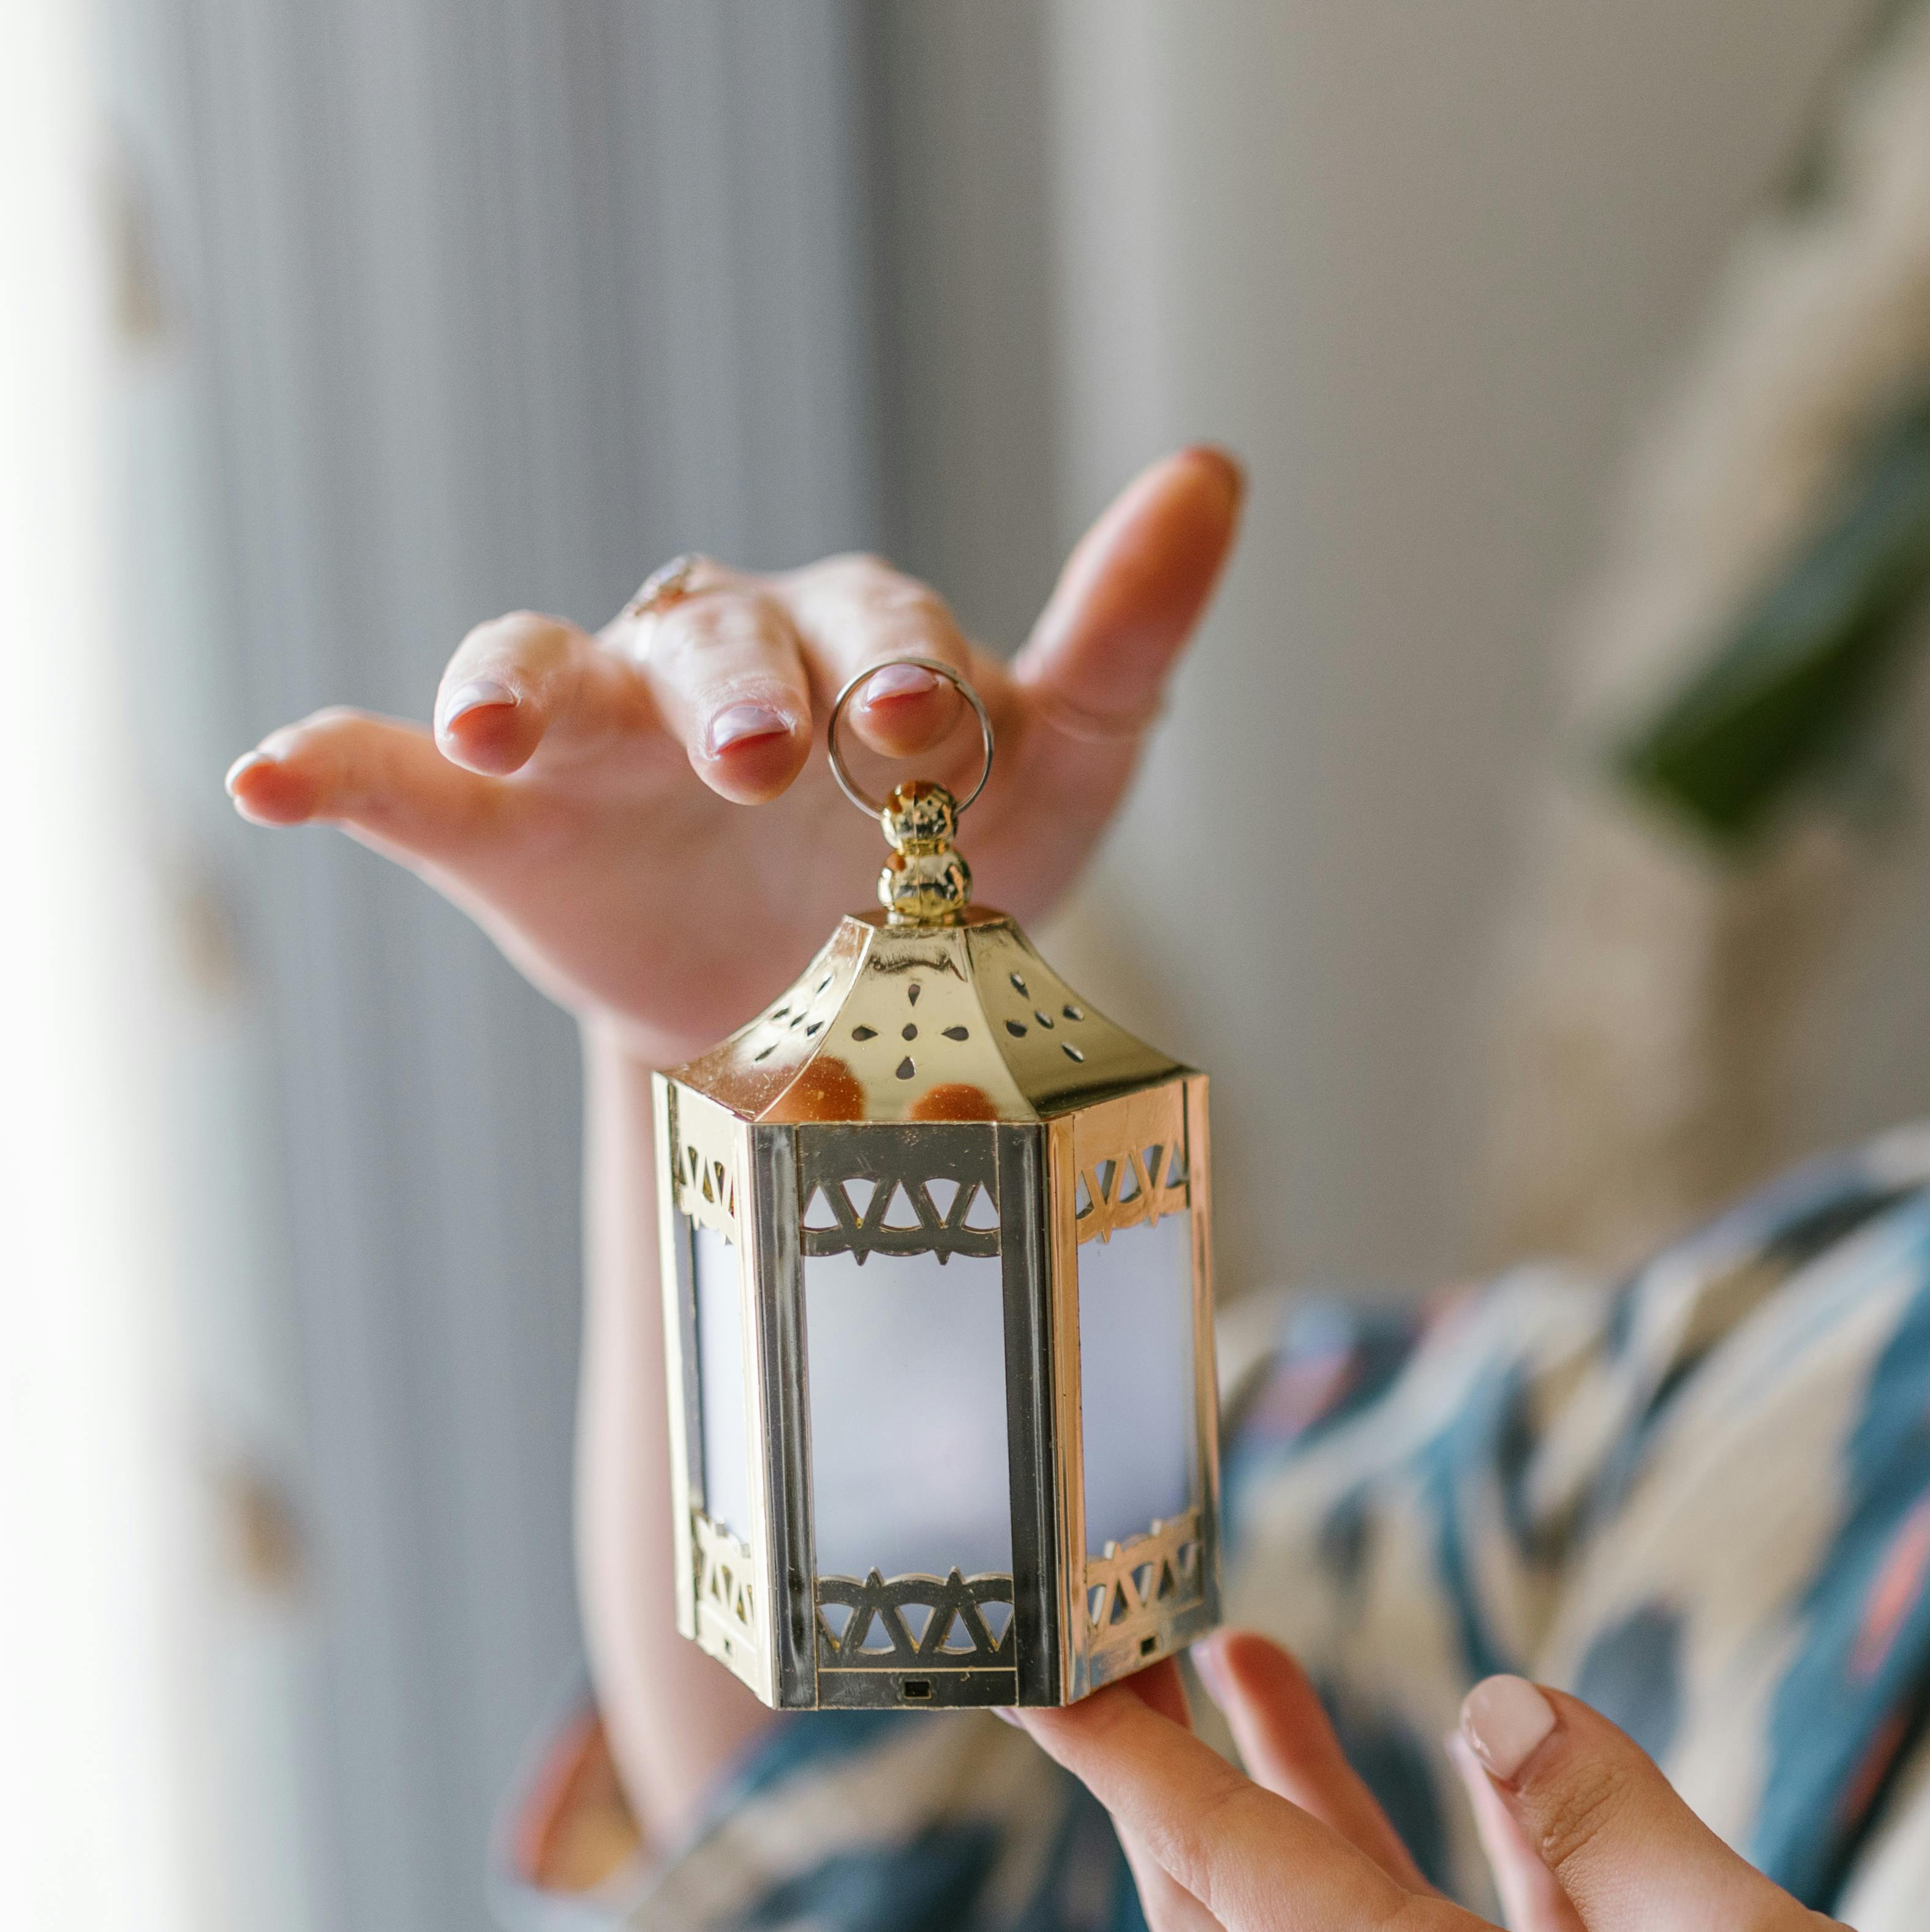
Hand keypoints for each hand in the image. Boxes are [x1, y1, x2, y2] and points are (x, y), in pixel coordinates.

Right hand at [226, 446, 1241, 1066]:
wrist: (841, 1024)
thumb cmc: (957, 860)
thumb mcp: (1065, 765)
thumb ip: (1128, 632)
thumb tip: (1214, 469)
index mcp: (853, 637)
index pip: (876, 626)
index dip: (897, 677)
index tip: (923, 743)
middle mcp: (716, 655)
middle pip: (719, 640)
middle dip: (741, 693)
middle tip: (767, 762)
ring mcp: (597, 734)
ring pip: (544, 672)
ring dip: (517, 693)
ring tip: (496, 734)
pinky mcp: (494, 820)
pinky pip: (392, 777)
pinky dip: (333, 763)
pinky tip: (274, 777)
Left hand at [1022, 1635, 1929, 1931]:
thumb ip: (1608, 1825)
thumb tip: (1491, 1703)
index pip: (1238, 1874)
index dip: (1130, 1760)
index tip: (1034, 1668)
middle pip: (1247, 1909)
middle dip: (1166, 1770)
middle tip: (1116, 1641)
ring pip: (1341, 1927)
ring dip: (1285, 1787)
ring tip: (1249, 1662)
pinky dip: (1434, 1842)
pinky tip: (1464, 1766)